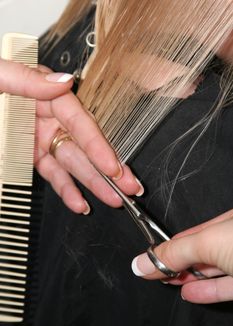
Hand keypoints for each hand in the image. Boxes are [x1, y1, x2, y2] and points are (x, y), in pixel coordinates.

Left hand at [0, 59, 142, 212]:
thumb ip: (28, 79)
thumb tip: (64, 82)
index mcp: (46, 94)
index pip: (80, 122)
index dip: (98, 146)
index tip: (113, 167)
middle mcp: (49, 118)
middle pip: (85, 147)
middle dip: (108, 170)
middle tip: (129, 187)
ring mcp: (42, 139)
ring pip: (73, 165)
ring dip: (93, 184)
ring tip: (112, 200)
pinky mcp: (32, 156)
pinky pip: (52, 174)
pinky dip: (66, 190)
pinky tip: (79, 202)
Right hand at [131, 209, 232, 303]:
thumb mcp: (208, 243)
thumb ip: (174, 253)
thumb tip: (142, 263)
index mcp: (227, 221)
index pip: (192, 232)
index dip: (169, 245)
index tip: (150, 258)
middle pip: (201, 251)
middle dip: (177, 263)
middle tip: (156, 272)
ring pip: (213, 270)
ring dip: (189, 278)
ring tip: (169, 282)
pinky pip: (225, 287)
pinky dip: (207, 292)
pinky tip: (190, 294)